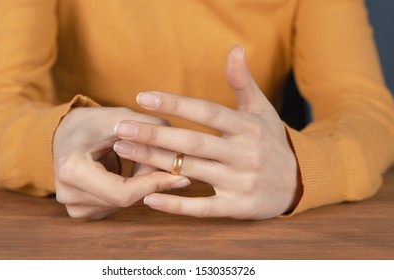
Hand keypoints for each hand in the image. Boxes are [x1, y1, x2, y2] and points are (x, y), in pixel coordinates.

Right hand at [53, 107, 190, 218]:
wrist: (61, 136)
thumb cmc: (91, 123)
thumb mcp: (118, 117)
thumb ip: (149, 129)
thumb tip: (178, 156)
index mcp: (73, 170)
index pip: (123, 192)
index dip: (153, 184)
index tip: (180, 175)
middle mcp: (68, 194)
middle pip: (126, 199)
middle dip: (149, 181)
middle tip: (164, 163)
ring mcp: (73, 207)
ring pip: (124, 204)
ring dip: (139, 186)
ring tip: (136, 162)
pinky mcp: (81, 212)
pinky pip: (116, 206)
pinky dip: (128, 191)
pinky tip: (123, 175)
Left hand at [113, 46, 300, 219]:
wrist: (300, 181)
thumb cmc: (271, 141)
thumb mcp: (262, 110)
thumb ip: (244, 82)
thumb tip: (235, 49)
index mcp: (247, 127)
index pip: (207, 113)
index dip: (175, 104)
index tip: (143, 97)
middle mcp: (243, 154)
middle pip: (192, 143)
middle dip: (154, 135)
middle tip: (122, 128)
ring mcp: (240, 182)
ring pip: (190, 171)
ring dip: (154, 162)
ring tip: (124, 151)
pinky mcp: (237, 207)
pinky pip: (202, 207)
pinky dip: (175, 205)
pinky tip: (148, 197)